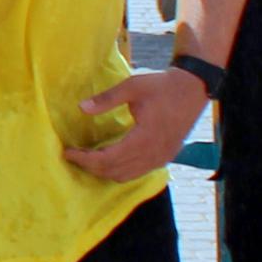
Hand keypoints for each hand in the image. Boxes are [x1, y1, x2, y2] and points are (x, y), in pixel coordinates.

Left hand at [65, 66, 209, 181]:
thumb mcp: (133, 86)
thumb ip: (107, 99)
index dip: (85, 159)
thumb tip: (81, 108)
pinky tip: (109, 158)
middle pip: (115, 171)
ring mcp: (161, 159)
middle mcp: (154, 154)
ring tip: (88, 158)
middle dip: (91, 167)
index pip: (108, 159)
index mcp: (145, 138)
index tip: (68, 152)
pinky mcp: (165, 158)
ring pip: (126, 176)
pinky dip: (120, 170)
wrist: (194, 89)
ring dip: (104, 171)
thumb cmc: (163, 86)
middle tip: (73, 156)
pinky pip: (137, 173)